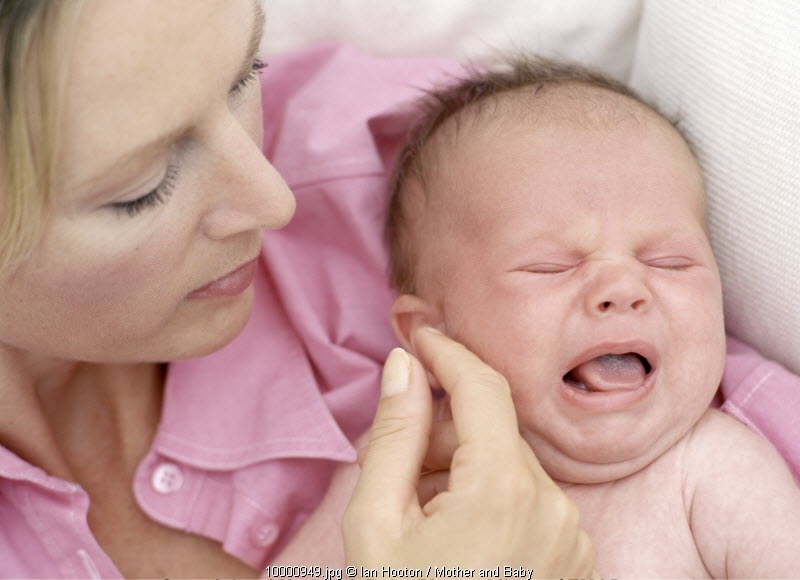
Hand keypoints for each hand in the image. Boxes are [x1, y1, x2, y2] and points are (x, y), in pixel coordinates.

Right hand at [343, 327, 595, 577]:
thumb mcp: (376, 524)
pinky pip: (532, 503)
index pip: (482, 387)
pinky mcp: (576, 559)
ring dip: (464, 471)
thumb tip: (403, 367)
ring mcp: (570, 536)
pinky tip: (457, 535)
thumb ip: (393, 436)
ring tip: (420, 513)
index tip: (420, 335)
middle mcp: (553, 507)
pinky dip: (493, 503)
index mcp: (503, 491)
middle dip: (441, 433)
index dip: (447, 352)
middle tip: (388, 464)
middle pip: (492, 431)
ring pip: (510, 467)